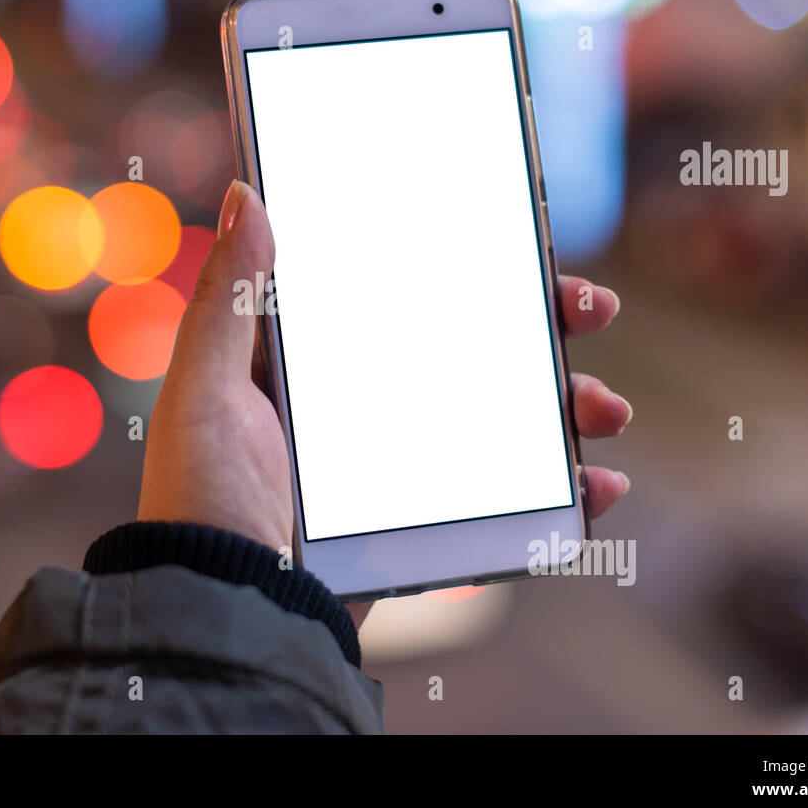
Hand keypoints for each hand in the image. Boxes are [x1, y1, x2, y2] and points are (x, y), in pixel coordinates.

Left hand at [138, 180, 632, 623]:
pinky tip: (597, 485)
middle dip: (542, 326)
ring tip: (605, 410)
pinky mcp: (424, 524)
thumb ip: (226, 298)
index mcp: (316, 365)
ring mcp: (402, 468)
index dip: (464, 264)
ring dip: (567, 404)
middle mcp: (366, 408)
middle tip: (590, 309)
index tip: (522, 239)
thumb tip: (246, 194)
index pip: (402, 292)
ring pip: (503, 419)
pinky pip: (507, 498)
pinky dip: (563, 490)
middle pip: (471, 349)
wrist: (229, 613)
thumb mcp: (206, 390)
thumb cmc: (203, 500)